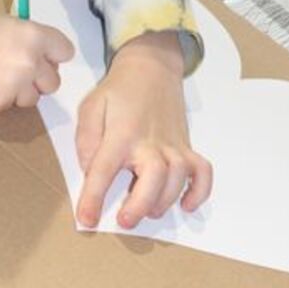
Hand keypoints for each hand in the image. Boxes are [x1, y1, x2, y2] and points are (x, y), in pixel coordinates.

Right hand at [0, 8, 73, 113]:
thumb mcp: (5, 23)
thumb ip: (28, 39)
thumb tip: (40, 53)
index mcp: (35, 36)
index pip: (66, 52)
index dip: (54, 55)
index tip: (45, 56)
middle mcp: (31, 63)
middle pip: (53, 82)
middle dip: (39, 79)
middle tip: (20, 71)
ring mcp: (15, 87)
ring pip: (31, 99)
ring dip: (19, 92)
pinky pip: (5, 106)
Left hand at [75, 31, 212, 228]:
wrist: (152, 66)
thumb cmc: (120, 89)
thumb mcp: (92, 106)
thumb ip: (86, 138)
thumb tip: (88, 168)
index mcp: (122, 132)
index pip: (105, 169)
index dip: (94, 197)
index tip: (87, 219)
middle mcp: (150, 141)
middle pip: (154, 177)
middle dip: (140, 205)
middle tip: (125, 221)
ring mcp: (173, 144)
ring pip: (177, 178)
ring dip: (164, 201)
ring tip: (147, 211)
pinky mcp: (186, 145)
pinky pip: (202, 171)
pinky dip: (200, 192)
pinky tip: (186, 204)